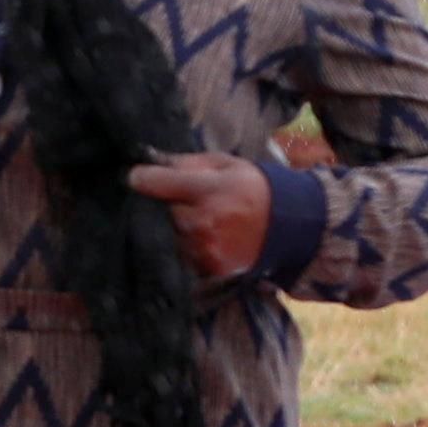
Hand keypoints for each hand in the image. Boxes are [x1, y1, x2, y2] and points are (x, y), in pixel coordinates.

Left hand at [126, 150, 274, 282]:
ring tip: (210, 221)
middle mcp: (200, 222)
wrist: (290, 226)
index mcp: (205, 190)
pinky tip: (214, 238)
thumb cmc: (254, 188)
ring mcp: (203, 248)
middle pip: (163, 211)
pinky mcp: (207, 267)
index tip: (138, 177)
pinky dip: (192, 246)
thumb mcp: (225, 164)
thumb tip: (148, 159)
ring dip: (182, 228)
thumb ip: (185, 162)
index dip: (140, 177)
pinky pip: (185, 253)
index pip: (153, 182)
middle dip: (173, 205)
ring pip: (172, 234)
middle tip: (197, 202)